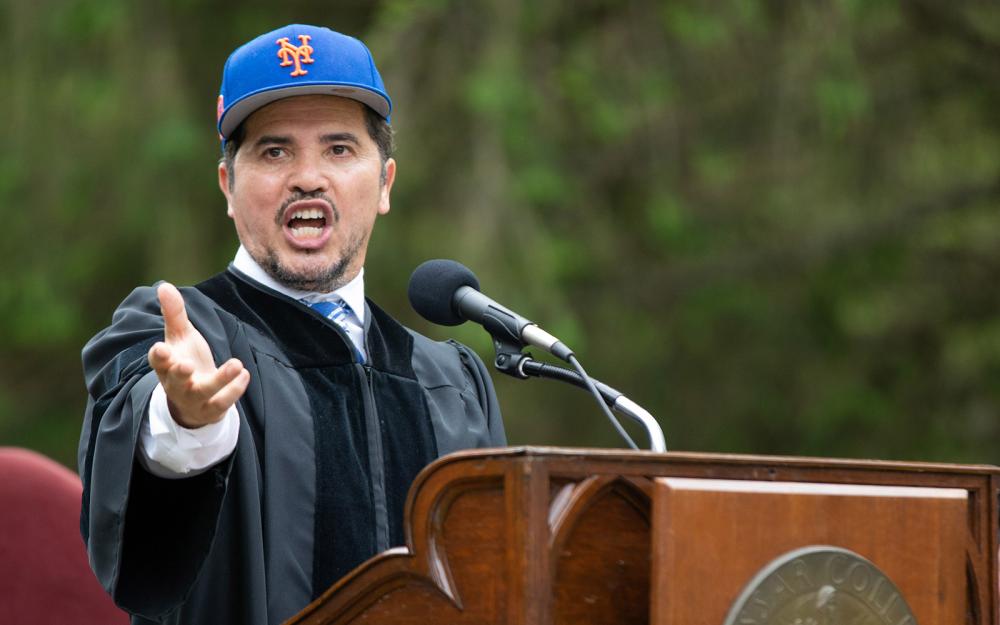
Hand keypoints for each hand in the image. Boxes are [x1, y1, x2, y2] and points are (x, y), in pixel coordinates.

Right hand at [147, 282, 249, 427]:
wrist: (193, 402)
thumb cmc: (184, 361)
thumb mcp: (180, 337)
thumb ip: (174, 314)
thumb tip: (164, 286)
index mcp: (166, 365)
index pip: (158, 362)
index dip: (158, 356)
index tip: (160, 348)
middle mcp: (176, 384)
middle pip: (175, 380)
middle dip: (180, 373)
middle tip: (186, 364)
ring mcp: (194, 398)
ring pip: (204, 392)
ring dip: (220, 380)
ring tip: (237, 364)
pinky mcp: (211, 409)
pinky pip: (222, 403)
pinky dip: (234, 390)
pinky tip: (245, 374)